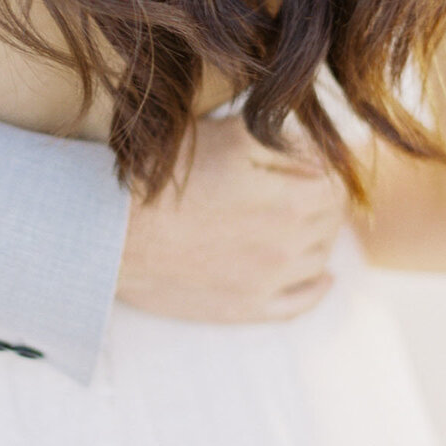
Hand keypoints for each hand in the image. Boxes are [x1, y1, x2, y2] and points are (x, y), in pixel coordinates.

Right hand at [116, 113, 348, 321]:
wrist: (110, 233)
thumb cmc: (163, 178)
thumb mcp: (227, 136)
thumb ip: (282, 141)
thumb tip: (318, 154)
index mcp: (290, 201)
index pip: (335, 186)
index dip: (326, 170)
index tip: (310, 163)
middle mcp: (288, 246)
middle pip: (330, 222)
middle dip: (321, 201)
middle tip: (300, 185)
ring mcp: (268, 282)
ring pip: (320, 259)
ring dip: (317, 237)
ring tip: (299, 221)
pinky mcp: (246, 308)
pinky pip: (301, 303)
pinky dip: (317, 288)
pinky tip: (321, 276)